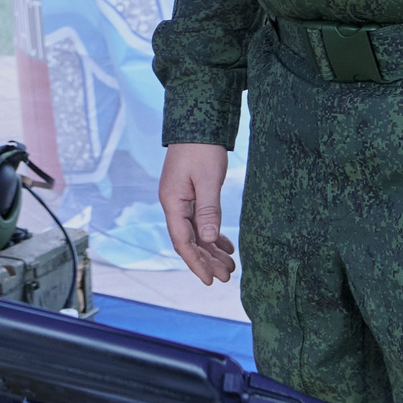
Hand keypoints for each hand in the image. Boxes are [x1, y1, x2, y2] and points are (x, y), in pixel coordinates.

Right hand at [158, 142, 236, 283]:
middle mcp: (173, 204)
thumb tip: (209, 240)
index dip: (196, 262)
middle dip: (207, 260)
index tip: (210, 280)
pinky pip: (200, 221)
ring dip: (211, 250)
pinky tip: (225, 245)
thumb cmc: (202, 148)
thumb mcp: (208, 179)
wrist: (197, 122)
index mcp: (172, 202)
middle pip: (189, 240)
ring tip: (230, 265)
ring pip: (196, 233)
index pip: (183, 241)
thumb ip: (208, 210)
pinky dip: (212, 235)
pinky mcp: (190, 194)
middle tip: (227, 276)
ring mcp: (181, 200)